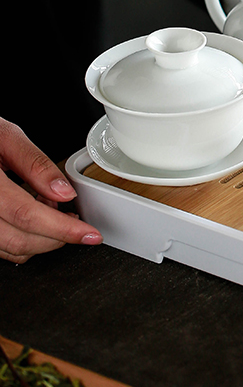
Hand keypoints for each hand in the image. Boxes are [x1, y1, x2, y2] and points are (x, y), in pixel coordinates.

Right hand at [0, 118, 101, 263]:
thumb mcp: (5, 136)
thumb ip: (35, 164)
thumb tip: (64, 191)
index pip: (26, 214)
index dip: (63, 229)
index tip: (89, 234)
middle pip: (19, 240)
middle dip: (57, 237)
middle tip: (76, 219)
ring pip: (10, 249)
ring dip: (42, 240)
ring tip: (55, 214)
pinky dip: (23, 239)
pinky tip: (32, 218)